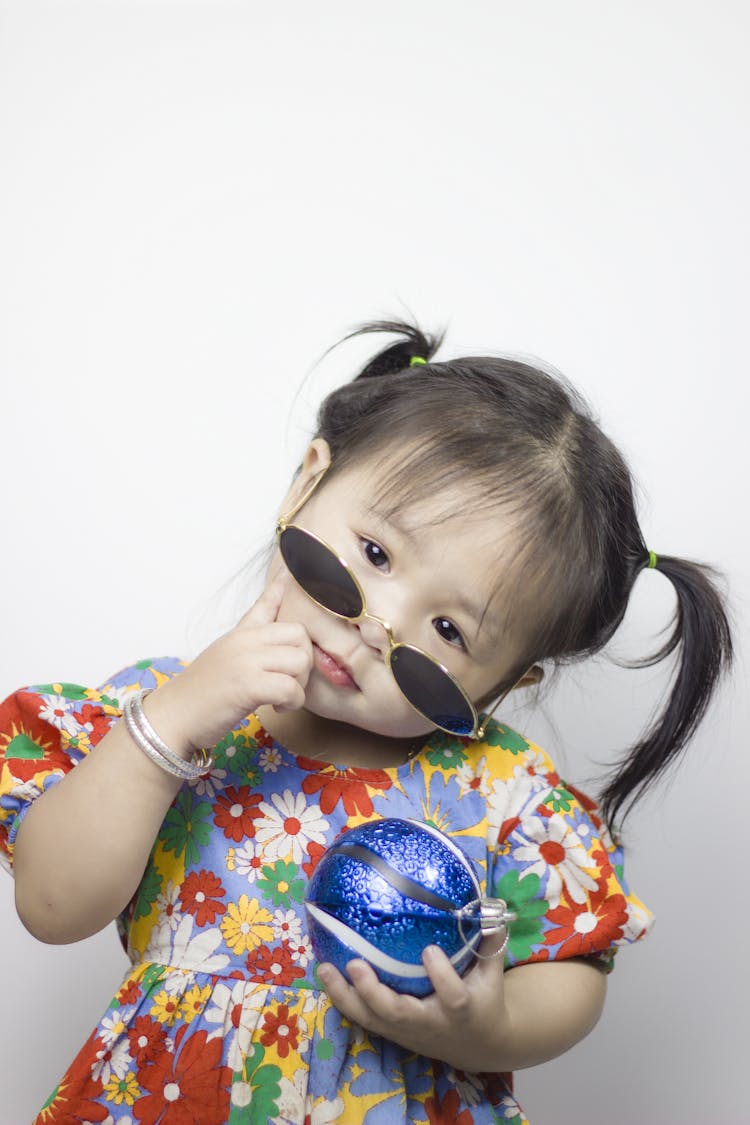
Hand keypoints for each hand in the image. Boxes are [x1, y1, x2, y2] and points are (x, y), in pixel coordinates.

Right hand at [145, 571, 312, 752]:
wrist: (172, 717)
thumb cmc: (200, 694)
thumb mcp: (224, 657)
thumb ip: (249, 643)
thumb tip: (269, 634)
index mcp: (239, 634)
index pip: (266, 603)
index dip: (282, 588)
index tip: (289, 572)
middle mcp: (244, 641)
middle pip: (299, 635)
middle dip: (304, 662)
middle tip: (288, 681)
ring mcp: (246, 660)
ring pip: (301, 661)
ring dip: (299, 685)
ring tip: (280, 697)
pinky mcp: (249, 685)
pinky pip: (291, 688)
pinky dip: (291, 702)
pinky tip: (277, 707)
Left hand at [317, 933, 511, 1072]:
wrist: (478, 1046)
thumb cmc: (484, 1000)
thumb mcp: (493, 975)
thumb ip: (490, 943)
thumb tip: (489, 906)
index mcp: (460, 1010)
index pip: (452, 996)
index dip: (441, 976)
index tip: (430, 950)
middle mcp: (429, 1023)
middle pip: (398, 1013)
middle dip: (374, 991)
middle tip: (355, 963)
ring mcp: (405, 1030)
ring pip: (371, 1018)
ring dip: (345, 995)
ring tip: (324, 968)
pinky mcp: (390, 1032)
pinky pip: (362, 1018)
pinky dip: (341, 999)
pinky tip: (324, 974)